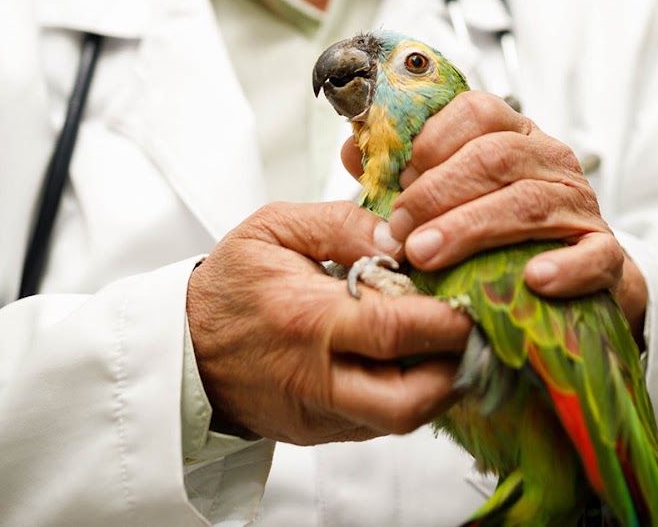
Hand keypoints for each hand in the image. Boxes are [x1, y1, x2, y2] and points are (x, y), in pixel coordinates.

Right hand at [187, 201, 472, 444]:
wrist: (182, 348)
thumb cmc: (231, 283)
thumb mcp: (275, 228)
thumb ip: (343, 224)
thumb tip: (401, 237)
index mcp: (306, 319)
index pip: (394, 330)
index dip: (446, 319)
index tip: (475, 297)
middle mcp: (314, 378)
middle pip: (408, 399)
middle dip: (457, 368)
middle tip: (476, 330)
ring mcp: (318, 415)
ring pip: (401, 421)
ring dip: (440, 386)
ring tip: (453, 345)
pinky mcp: (319, 434)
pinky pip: (380, 424)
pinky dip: (410, 395)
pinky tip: (420, 362)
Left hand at [340, 91, 648, 332]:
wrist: (573, 290)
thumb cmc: (500, 239)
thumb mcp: (452, 201)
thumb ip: (405, 175)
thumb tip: (353, 150)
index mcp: (515, 137)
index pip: (479, 111)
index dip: (433, 139)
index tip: (397, 178)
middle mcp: (551, 163)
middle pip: (497, 156)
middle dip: (438, 191)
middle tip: (397, 230)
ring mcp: (581, 208)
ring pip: (530, 202)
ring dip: (472, 227)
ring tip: (427, 255)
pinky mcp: (606, 256)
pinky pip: (593, 256)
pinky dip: (564, 267)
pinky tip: (533, 280)